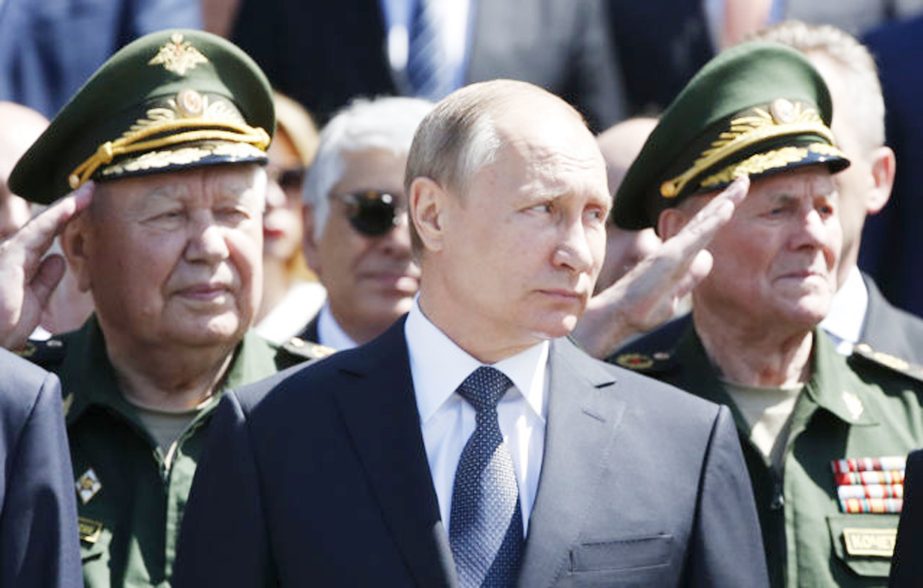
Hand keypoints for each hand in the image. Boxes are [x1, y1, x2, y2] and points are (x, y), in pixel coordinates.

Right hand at [0, 182, 93, 349]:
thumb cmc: (6, 324)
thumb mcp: (35, 301)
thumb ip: (45, 279)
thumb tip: (58, 259)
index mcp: (23, 263)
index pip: (49, 235)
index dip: (68, 218)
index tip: (89, 203)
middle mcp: (16, 253)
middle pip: (48, 224)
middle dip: (70, 206)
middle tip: (93, 188)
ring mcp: (11, 253)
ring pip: (43, 223)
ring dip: (67, 206)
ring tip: (88, 190)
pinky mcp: (9, 257)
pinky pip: (36, 233)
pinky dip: (54, 218)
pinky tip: (70, 207)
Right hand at [573, 175, 748, 357]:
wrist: (616, 317)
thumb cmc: (639, 310)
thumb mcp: (673, 297)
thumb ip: (690, 278)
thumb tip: (708, 257)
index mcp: (677, 259)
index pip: (704, 232)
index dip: (718, 215)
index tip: (733, 199)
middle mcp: (676, 250)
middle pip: (706, 221)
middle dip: (726, 200)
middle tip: (744, 179)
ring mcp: (673, 251)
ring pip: (704, 223)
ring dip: (724, 202)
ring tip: (742, 182)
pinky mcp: (671, 257)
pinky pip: (698, 235)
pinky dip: (714, 220)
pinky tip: (728, 207)